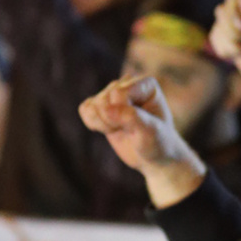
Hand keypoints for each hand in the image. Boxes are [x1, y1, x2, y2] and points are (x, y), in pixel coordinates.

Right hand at [79, 76, 206, 207]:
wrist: (152, 156)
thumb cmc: (156, 142)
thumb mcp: (150, 133)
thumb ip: (131, 118)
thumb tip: (105, 109)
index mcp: (146, 84)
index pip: (119, 94)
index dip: (123, 116)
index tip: (140, 128)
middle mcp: (128, 84)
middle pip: (105, 99)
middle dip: (113, 121)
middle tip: (130, 130)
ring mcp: (112, 93)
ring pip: (93, 105)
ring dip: (103, 124)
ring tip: (121, 129)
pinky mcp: (100, 104)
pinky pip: (84, 109)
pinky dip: (93, 123)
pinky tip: (110, 128)